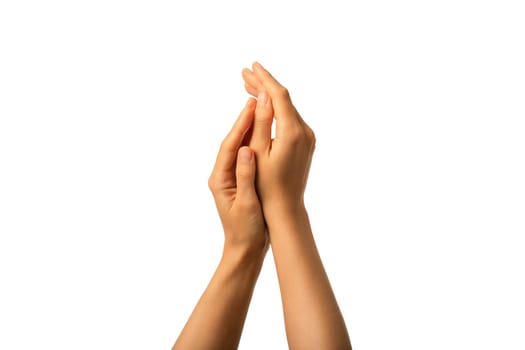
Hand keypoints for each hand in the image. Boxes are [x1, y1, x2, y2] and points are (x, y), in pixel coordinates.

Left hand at [208, 98, 267, 259]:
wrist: (245, 249)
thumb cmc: (245, 231)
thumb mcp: (247, 204)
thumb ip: (246, 177)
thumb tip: (247, 150)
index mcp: (220, 179)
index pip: (230, 146)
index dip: (240, 125)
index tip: (250, 106)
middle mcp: (222, 175)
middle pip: (233, 143)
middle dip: (244, 121)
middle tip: (255, 99)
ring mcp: (231, 178)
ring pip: (240, 147)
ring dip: (249, 129)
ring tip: (260, 109)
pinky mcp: (240, 181)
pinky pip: (246, 157)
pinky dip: (255, 143)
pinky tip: (264, 133)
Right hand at [241, 62, 315, 215]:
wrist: (286, 208)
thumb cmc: (266, 185)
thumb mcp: (258, 152)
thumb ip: (261, 122)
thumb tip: (264, 95)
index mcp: (293, 132)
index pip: (279, 96)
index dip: (264, 79)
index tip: (251, 67)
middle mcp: (305, 131)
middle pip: (284, 99)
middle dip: (264, 84)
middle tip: (245, 73)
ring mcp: (308, 137)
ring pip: (287, 108)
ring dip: (269, 96)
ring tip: (250, 85)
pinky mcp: (306, 143)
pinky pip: (290, 119)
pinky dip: (276, 110)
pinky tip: (264, 106)